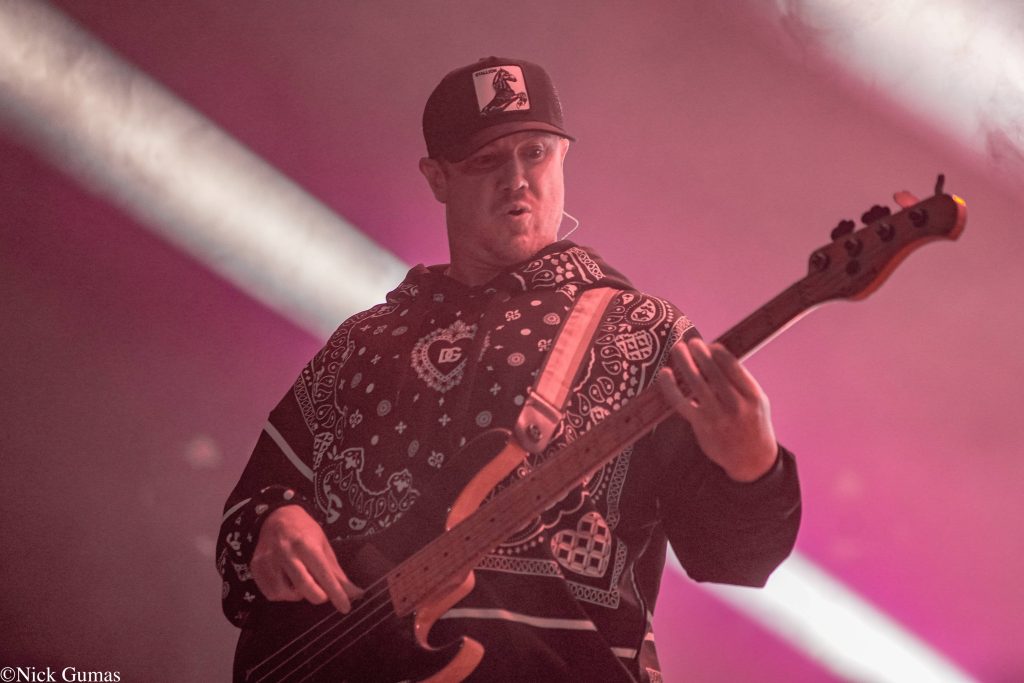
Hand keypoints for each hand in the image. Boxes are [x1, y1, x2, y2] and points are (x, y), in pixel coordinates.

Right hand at [250, 505, 362, 612]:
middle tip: (322, 593)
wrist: (276, 517)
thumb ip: (336, 572)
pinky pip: (271, 594)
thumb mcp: (323, 545)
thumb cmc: (304, 532)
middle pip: (305, 587)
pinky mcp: (256, 568)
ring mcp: (268, 560)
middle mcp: (286, 552)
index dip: (336, 593)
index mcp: (306, 545)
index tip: (345, 608)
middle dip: (318, 596)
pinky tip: (286, 581)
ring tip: (301, 582)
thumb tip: (355, 593)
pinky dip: (283, 593)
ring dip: (298, 594)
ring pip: (286, 594)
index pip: (324, 575)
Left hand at [656, 338, 777, 481]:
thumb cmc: (752, 423)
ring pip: (695, 383)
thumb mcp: (757, 400)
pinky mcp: (701, 425)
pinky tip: (664, 374)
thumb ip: (740, 381)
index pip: (732, 367)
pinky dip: (670, 386)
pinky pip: (680, 402)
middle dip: (699, 353)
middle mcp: (736, 405)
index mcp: (753, 395)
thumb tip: (714, 354)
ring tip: (678, 349)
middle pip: (713, 372)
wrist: (752, 459)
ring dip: (684, 362)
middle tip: (690, 342)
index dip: (717, 352)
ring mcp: (717, 416)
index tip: (710, 345)